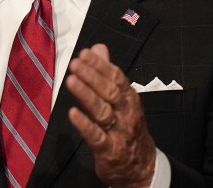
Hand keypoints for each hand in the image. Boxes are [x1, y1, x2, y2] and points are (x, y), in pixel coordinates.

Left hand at [65, 43, 155, 187]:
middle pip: (110, 92)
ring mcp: (118, 131)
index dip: (100, 65)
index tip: (85, 53)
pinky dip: (84, 124)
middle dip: (92, 76)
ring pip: (103, 111)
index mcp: (129, 97)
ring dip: (87, 95)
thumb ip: (108, 73)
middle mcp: (126, 112)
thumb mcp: (121, 98)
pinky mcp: (108, 149)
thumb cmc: (126, 126)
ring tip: (71, 81)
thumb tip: (98, 48)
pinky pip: (96, 135)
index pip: (116, 77)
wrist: (141, 165)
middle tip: (75, 63)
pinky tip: (72, 113)